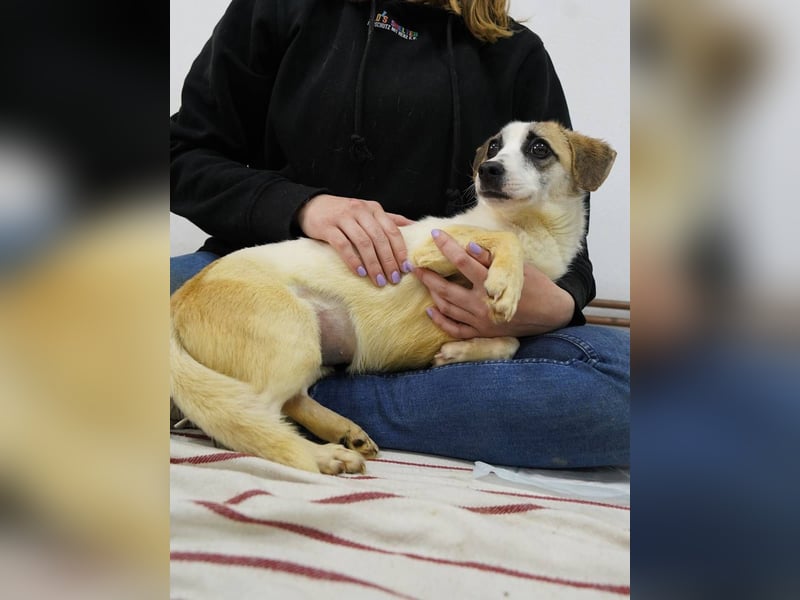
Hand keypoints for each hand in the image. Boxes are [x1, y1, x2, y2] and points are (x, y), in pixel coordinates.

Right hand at [297, 194, 413, 286]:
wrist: (312, 205)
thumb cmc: (344, 213)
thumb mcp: (368, 212)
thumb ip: (389, 219)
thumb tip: (414, 226)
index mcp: (373, 208)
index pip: (392, 230)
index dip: (400, 250)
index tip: (406, 268)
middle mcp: (360, 211)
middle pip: (379, 238)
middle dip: (388, 261)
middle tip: (393, 278)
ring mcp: (343, 218)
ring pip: (363, 243)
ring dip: (373, 264)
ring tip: (378, 280)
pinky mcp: (328, 227)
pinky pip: (343, 245)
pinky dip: (353, 260)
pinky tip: (359, 273)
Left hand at [413, 230, 575, 337]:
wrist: (550, 313)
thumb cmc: (536, 286)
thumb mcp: (517, 268)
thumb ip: (492, 259)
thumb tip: (471, 247)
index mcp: (491, 285)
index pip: (463, 262)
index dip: (447, 247)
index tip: (436, 235)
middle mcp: (482, 305)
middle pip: (446, 289)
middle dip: (428, 275)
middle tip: (415, 264)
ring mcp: (480, 322)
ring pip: (447, 308)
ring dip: (432, 294)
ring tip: (423, 281)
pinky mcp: (481, 333)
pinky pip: (454, 329)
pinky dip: (440, 320)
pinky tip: (431, 310)